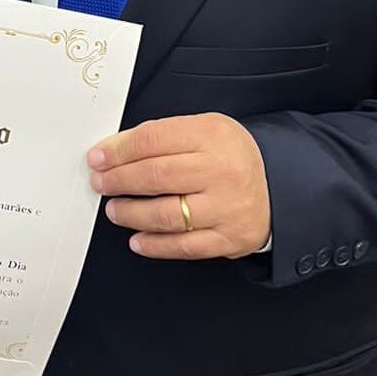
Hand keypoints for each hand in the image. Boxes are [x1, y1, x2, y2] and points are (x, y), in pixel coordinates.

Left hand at [89, 112, 269, 258]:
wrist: (278, 187)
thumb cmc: (230, 155)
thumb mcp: (203, 129)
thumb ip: (162, 135)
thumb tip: (114, 149)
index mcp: (211, 135)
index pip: (153, 139)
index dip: (118, 150)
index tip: (97, 158)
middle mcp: (220, 171)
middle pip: (156, 176)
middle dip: (119, 180)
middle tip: (100, 183)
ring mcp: (226, 208)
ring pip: (167, 214)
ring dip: (131, 213)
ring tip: (114, 210)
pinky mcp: (230, 239)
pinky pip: (185, 246)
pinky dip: (155, 245)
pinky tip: (137, 239)